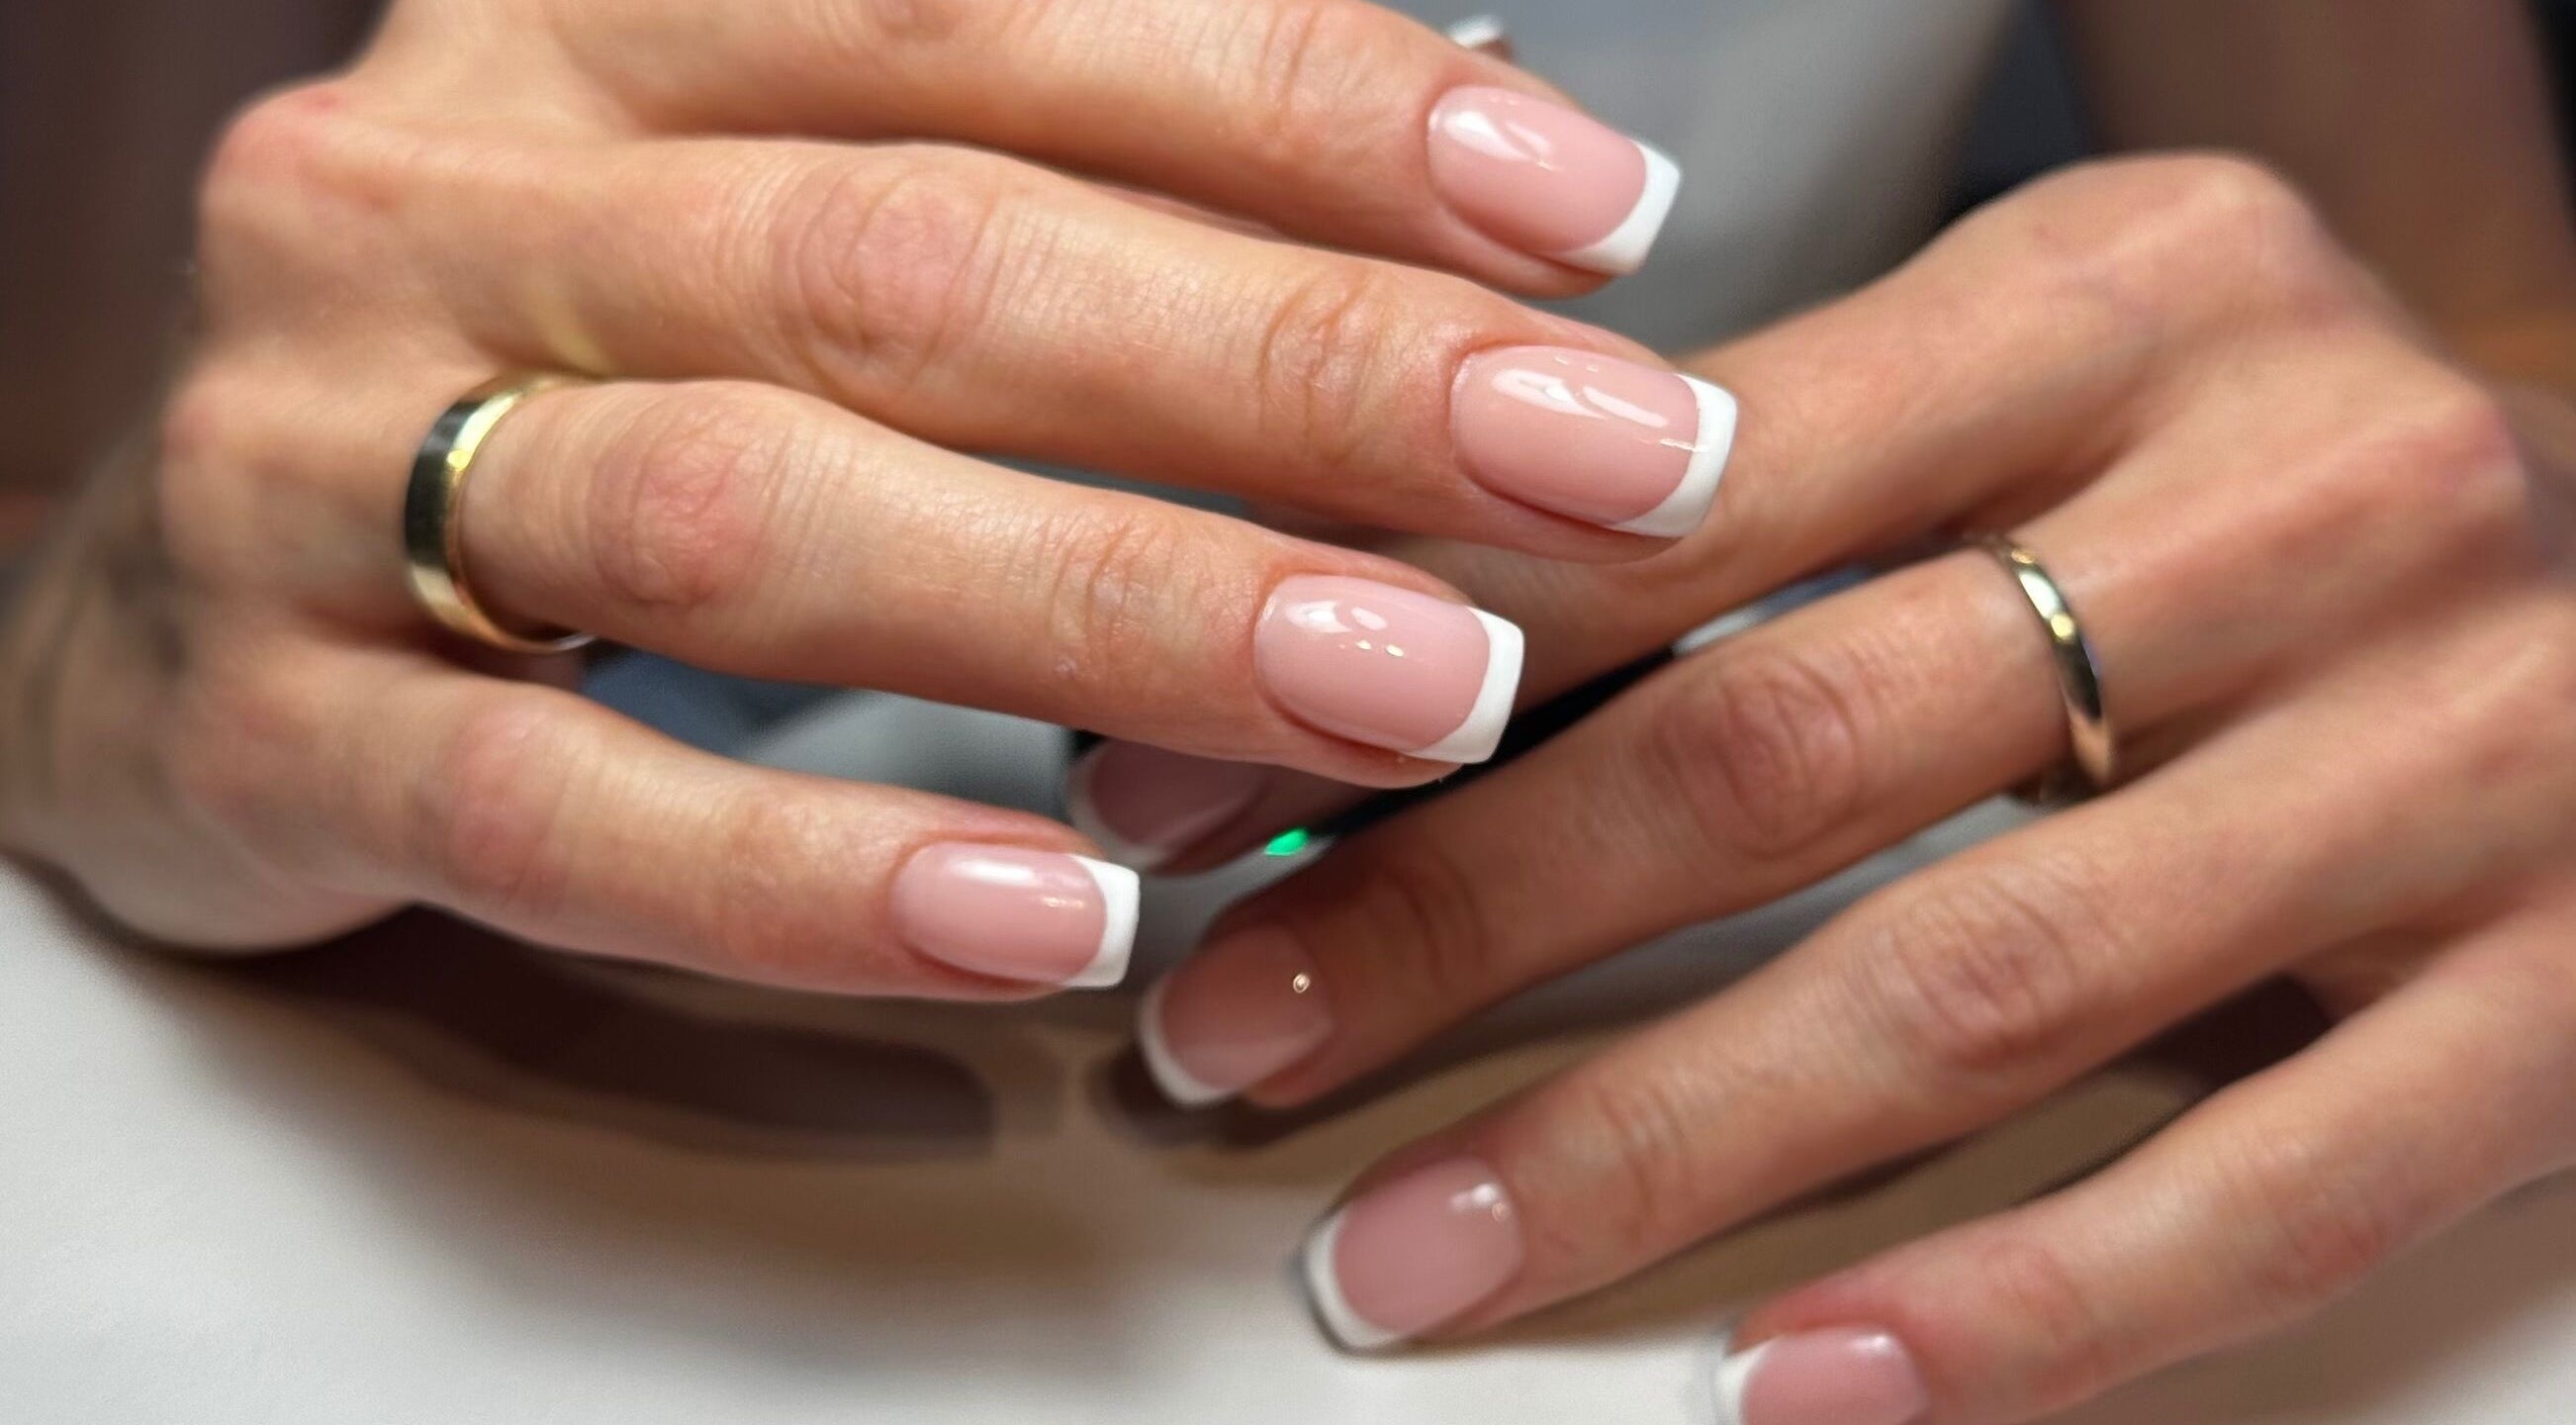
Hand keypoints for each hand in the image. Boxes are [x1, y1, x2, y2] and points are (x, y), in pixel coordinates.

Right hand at [0, 0, 1734, 992]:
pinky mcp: (267, 724)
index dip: (1308, 105)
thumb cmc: (552, 379)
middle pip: (915, 259)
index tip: (1594, 217)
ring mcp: (327, 457)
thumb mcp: (764, 204)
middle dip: (1293, 370)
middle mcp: (449, 190)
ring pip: (759, 515)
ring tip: (1417, 692)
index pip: (986, 9)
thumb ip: (1055, 162)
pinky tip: (1061, 919)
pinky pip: (554, 809)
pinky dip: (820, 873)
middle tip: (1603, 469)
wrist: (160, 601)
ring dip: (1117, 608)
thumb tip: (1463, 127)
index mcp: (598, 26)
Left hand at [1100, 155, 2575, 1418]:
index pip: (1678, 493)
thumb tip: (1343, 654)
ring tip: (1416, 1250)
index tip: (1169, 802)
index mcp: (2132, 293)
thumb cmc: (2259, 476)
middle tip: (1229, 1046)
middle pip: (1788, 744)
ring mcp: (2468, 745)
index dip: (1392, 664)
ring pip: (1978, 981)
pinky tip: (1794, 1387)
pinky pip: (2265, 1183)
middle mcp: (2311, 492)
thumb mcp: (2038, 370)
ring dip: (1648, 1147)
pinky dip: (2012, 1313)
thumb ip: (1743, 486)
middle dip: (1453, 923)